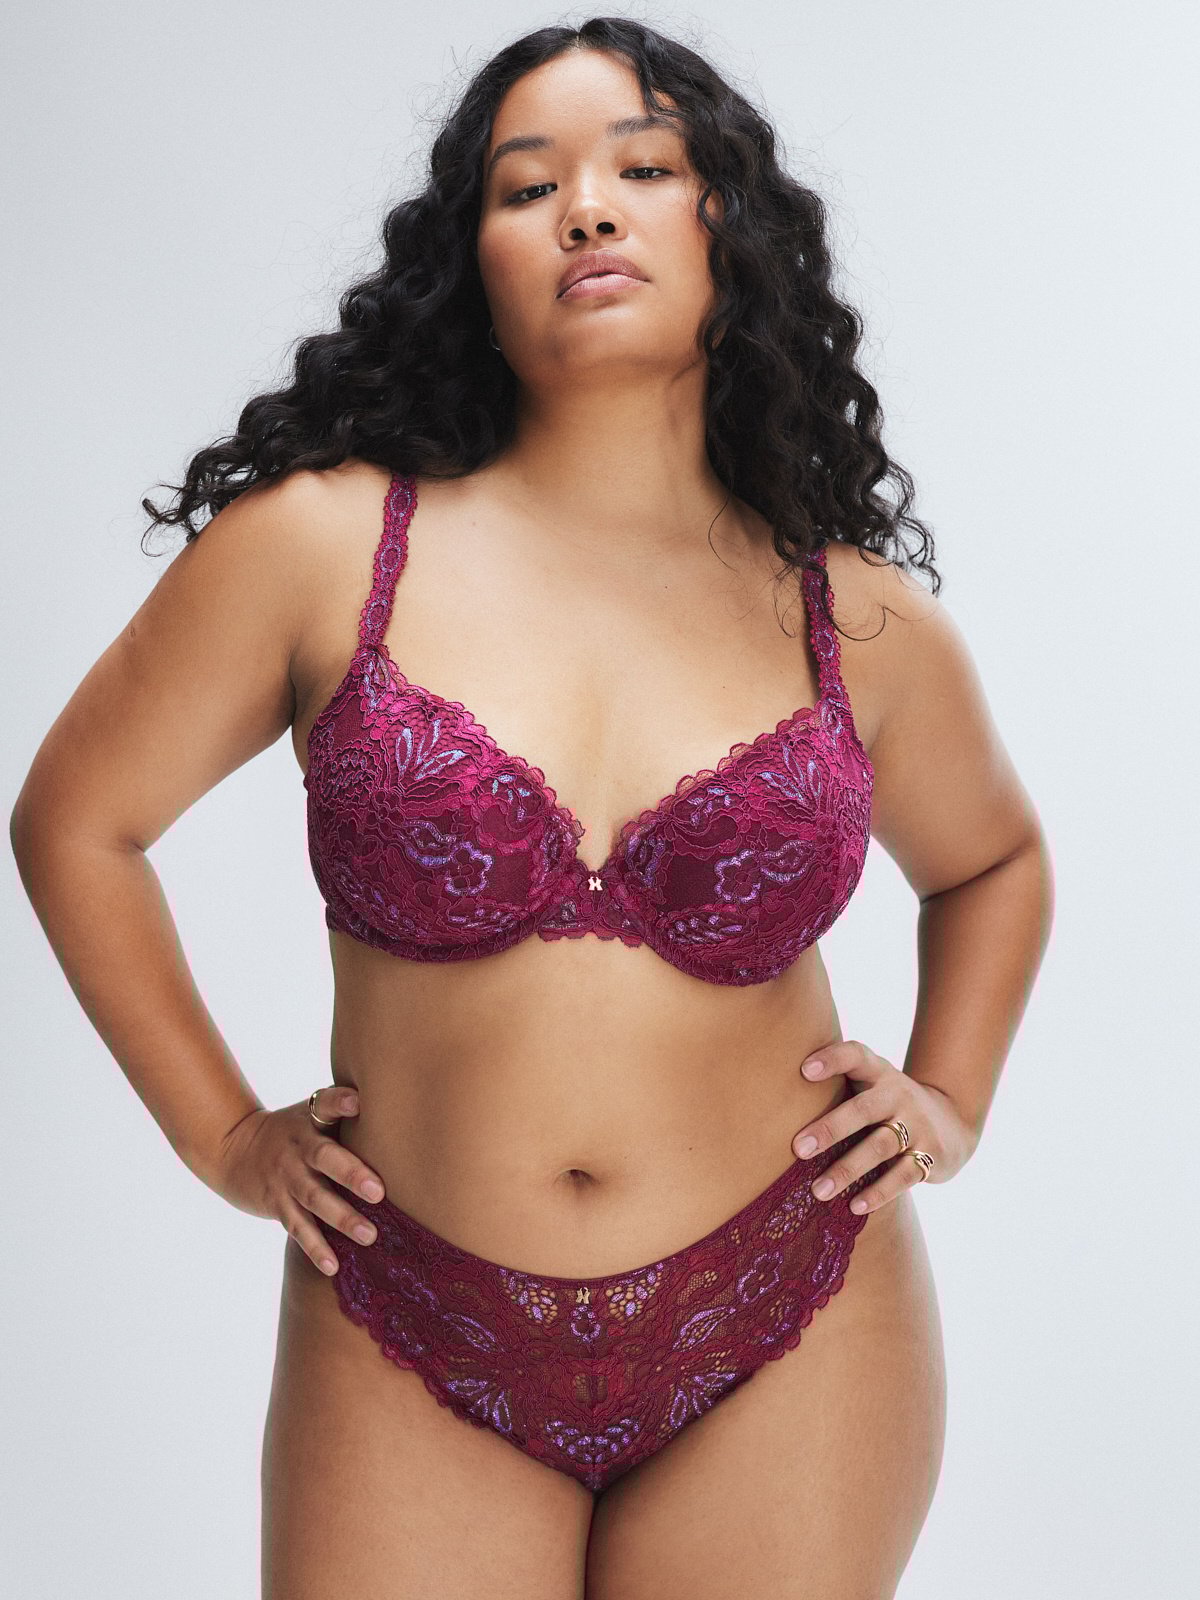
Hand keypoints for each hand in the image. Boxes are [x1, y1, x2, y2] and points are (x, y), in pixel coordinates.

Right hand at [210, 1088, 386, 1275]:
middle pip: (324, 1158)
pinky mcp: (277, 1204)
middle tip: (378, 1193)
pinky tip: (334, 1265)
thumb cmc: (292, 1131)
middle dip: (351, 1175)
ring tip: (369, 1236)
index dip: (340, 1101)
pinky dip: (315, 1248)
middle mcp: (298, 1147)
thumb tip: (393, 1103)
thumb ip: (343, 1109)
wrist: (234, 1149)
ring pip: (314, 1199)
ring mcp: (286, 1177)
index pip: (324, 1103)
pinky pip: (298, 1228)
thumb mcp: (310, 1113)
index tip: (358, 1102)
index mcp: (309, 1119)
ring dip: (342, 1219)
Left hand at [791, 1041, 977, 1214]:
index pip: (856, 1056)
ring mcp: (917, 1125)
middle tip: (798, 1149)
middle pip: (863, 1109)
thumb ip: (836, 1084)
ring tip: (818, 1191)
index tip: (804, 1070)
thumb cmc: (886, 1103)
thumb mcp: (870, 1084)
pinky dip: (879, 1193)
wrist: (952, 1122)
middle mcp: (898, 1095)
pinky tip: (854, 1206)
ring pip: (880, 1147)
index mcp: (879, 1072)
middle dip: (830, 1128)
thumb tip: (771, 1102)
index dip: (832, 1059)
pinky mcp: (930, 1155)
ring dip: (848, 1169)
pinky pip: (903, 1176)